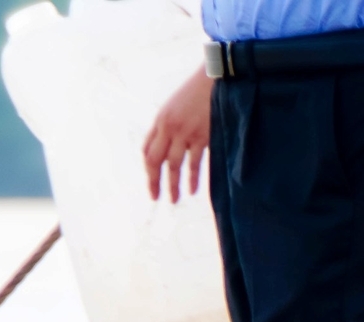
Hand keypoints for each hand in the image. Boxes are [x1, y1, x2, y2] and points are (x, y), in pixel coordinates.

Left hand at [143, 65, 211, 201]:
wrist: (216, 78)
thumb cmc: (199, 91)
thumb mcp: (177, 106)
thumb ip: (170, 125)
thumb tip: (168, 146)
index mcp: (161, 120)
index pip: (147, 150)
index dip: (148, 168)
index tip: (152, 180)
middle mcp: (168, 127)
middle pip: (155, 161)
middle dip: (153, 181)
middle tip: (155, 197)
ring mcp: (185, 133)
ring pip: (174, 166)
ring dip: (173, 185)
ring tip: (174, 199)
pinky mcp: (202, 136)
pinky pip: (194, 163)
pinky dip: (192, 178)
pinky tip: (192, 190)